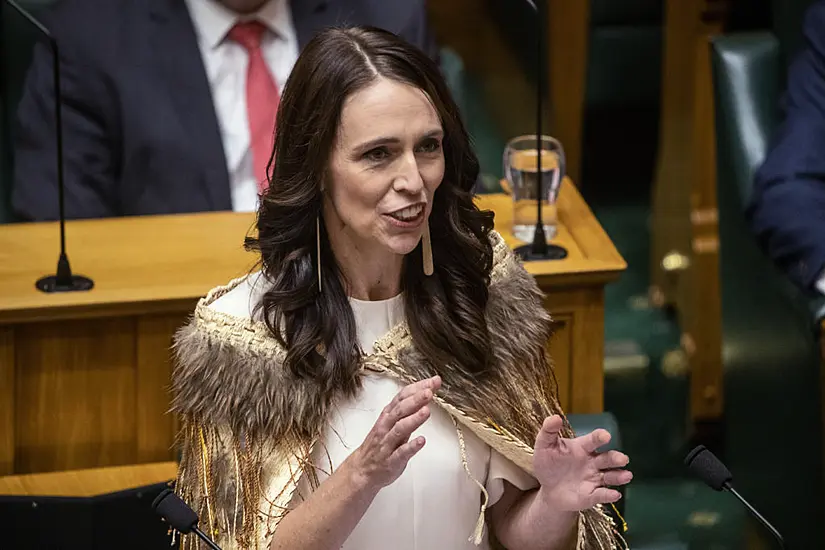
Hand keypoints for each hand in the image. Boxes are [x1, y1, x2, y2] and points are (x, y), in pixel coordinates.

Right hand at [345, 375, 440, 490]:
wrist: (361, 470)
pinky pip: (401, 453)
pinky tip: (421, 441)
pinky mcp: (391, 461)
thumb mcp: (391, 422)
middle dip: (415, 400)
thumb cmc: (380, 443)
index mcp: (388, 415)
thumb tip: (426, 392)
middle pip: (400, 410)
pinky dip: (411, 446)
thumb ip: (408, 409)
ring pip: (399, 429)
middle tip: (429, 391)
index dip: (417, 388)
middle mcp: (386, 427)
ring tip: (426, 411)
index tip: (433, 381)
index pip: (402, 397)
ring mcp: (387, 444)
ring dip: (413, 419)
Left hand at [532, 415, 631, 511]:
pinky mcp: (592, 495)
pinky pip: (602, 495)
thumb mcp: (544, 446)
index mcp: (582, 447)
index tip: (605, 436)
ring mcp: (594, 479)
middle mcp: (592, 462)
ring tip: (627, 475)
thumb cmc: (548, 464)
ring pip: (610, 476)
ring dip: (619, 476)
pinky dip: (608, 495)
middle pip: (607, 458)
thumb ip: (548, 431)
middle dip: (615, 458)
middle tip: (623, 459)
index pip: (593, 440)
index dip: (600, 437)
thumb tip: (555, 417)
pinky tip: (615, 494)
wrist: (548, 490)